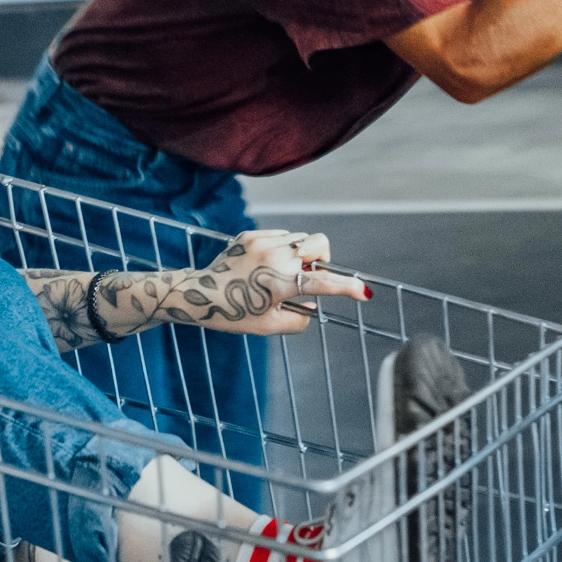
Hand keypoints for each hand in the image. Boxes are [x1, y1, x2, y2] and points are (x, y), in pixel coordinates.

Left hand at [188, 229, 368, 335]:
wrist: (197, 294)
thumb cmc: (233, 314)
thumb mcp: (269, 326)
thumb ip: (299, 317)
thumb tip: (312, 304)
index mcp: (279, 284)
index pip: (322, 284)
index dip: (347, 288)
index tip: (363, 292)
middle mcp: (273, 258)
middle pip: (319, 244)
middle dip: (322, 259)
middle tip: (305, 276)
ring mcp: (262, 242)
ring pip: (301, 238)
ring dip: (300, 255)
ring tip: (277, 274)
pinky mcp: (251, 235)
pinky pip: (281, 235)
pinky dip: (282, 249)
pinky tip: (262, 265)